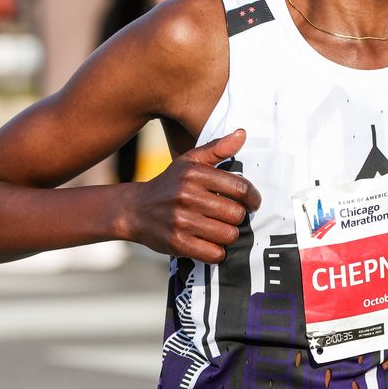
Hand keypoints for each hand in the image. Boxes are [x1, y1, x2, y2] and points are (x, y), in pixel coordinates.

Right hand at [124, 129, 260, 263]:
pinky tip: (210, 243)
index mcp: (194, 174)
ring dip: (229, 235)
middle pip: (236, 214)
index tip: (252, 203)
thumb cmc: (169, 184)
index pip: (240, 188)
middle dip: (238, 218)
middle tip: (230, 217)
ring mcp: (181, 221)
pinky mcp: (177, 243)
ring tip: (220, 229)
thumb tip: (242, 134)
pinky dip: (217, 252)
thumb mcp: (189, 161)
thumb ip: (217, 148)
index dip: (253, 198)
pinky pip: (214, 254)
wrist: (134, 210)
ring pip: (228, 235)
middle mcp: (187, 196)